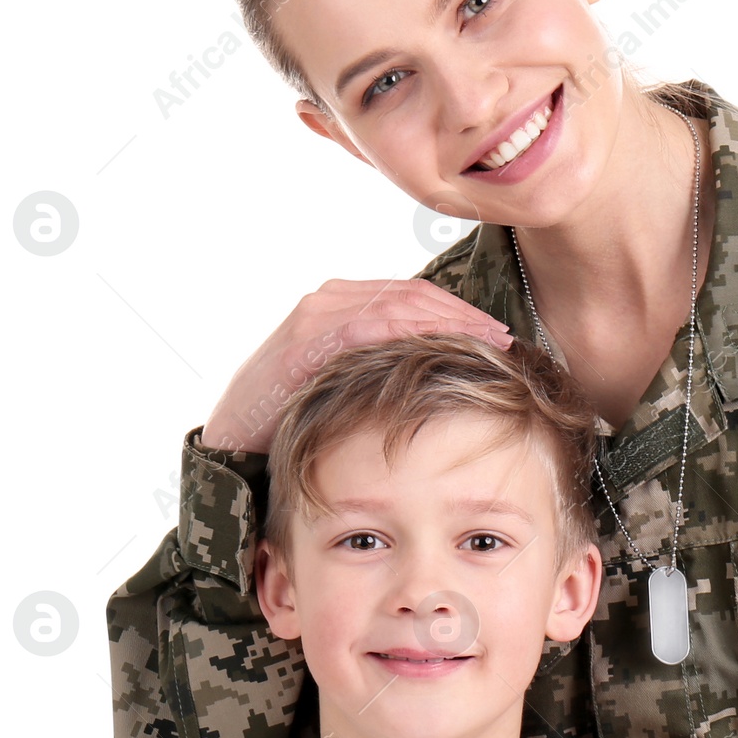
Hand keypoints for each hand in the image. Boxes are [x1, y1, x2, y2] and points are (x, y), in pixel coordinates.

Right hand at [198, 278, 512, 452]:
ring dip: (446, 322)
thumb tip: (439, 374)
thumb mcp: (347, 383)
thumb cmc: (294, 418)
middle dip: (463, 315)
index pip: (413, 295)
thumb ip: (382, 366)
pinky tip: (440, 350)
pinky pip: (367, 327)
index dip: (459, 311)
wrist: (234, 443)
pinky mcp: (305, 339)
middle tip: (502, 338)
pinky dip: (408, 335)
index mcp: (342, 303)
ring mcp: (315, 314)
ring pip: (396, 304)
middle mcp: (330, 299)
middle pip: (413, 294)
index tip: (496, 334)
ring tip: (484, 344)